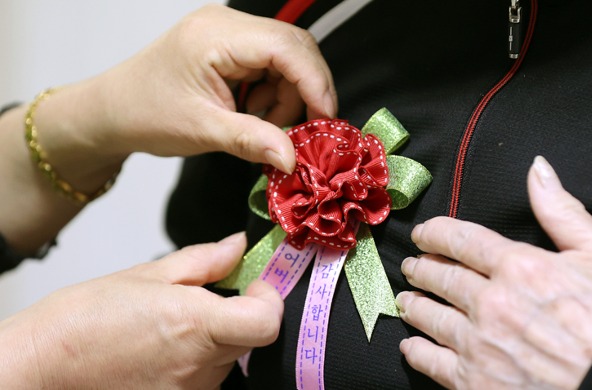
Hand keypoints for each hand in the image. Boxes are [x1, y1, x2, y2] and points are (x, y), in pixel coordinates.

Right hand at [0, 233, 282, 388]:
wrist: (41, 369)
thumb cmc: (84, 321)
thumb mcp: (148, 275)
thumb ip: (204, 261)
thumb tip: (237, 246)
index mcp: (197, 326)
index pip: (267, 322)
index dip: (269, 300)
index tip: (253, 286)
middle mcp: (200, 368)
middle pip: (249, 339)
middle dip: (236, 315)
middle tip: (202, 300)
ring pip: (227, 360)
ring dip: (211, 340)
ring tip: (168, 328)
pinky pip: (205, 379)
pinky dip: (194, 362)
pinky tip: (161, 351)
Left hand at [37, 4, 336, 181]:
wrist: (113, 110)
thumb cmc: (145, 113)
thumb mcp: (202, 131)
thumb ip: (252, 141)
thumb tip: (294, 159)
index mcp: (216, 36)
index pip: (286, 47)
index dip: (314, 82)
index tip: (326, 120)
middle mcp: (227, 25)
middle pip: (294, 48)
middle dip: (307, 91)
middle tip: (306, 130)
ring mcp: (230, 33)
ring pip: (288, 59)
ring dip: (289, 96)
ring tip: (265, 126)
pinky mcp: (231, 47)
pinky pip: (272, 67)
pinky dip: (275, 94)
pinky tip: (255, 113)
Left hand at [396, 156, 591, 388]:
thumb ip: (560, 210)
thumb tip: (537, 169)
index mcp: (518, 267)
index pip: (459, 239)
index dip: (434, 233)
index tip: (423, 234)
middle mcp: (491, 304)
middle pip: (439, 277)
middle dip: (421, 268)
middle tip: (411, 266)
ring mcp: (480, 345)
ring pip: (429, 317)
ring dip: (413, 305)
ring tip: (406, 300)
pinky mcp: (476, 382)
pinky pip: (432, 363)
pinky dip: (416, 351)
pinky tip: (410, 345)